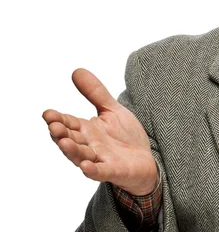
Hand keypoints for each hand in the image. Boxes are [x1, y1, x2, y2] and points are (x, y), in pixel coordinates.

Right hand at [42, 69, 157, 195]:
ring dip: (72, 150)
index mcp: (86, 130)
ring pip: (81, 156)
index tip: (47, 113)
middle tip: (53, 126)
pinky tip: (85, 167)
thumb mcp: (112, 110)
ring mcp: (100, 159)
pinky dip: (92, 170)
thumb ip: (95, 93)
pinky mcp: (113, 171)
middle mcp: (89, 145)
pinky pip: (100, 172)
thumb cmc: (125, 136)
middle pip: (71, 139)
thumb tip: (76, 70)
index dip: (58, 119)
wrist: (146, 160)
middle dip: (61, 134)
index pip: (68, 123)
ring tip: (64, 142)